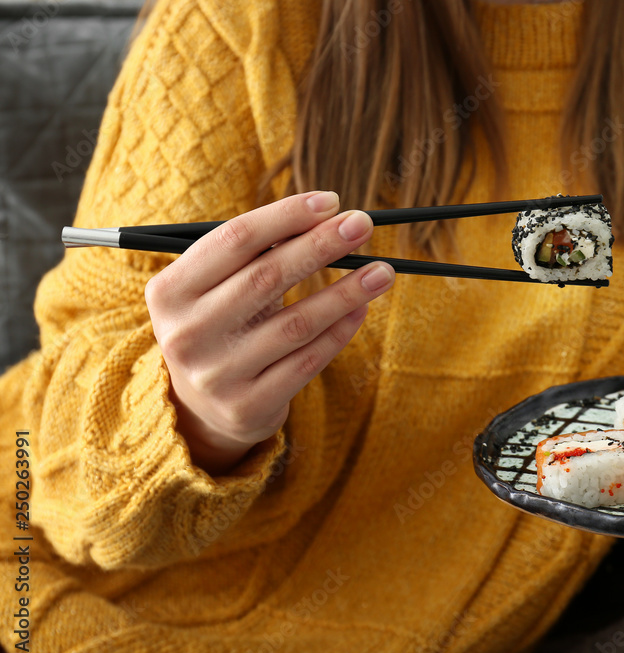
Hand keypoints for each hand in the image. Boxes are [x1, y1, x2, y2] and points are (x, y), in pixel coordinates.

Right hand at [145, 192, 394, 474]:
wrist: (201, 409)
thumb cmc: (220, 326)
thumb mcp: (216, 289)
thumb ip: (256, 254)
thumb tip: (326, 216)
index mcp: (170, 291)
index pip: (234, 240)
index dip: (286, 216)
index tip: (330, 201)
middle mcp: (186, 333)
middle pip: (266, 277)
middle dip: (321, 245)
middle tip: (362, 224)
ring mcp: (217, 374)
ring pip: (296, 323)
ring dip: (346, 292)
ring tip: (382, 271)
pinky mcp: (248, 406)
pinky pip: (308, 361)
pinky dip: (340, 331)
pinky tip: (361, 309)